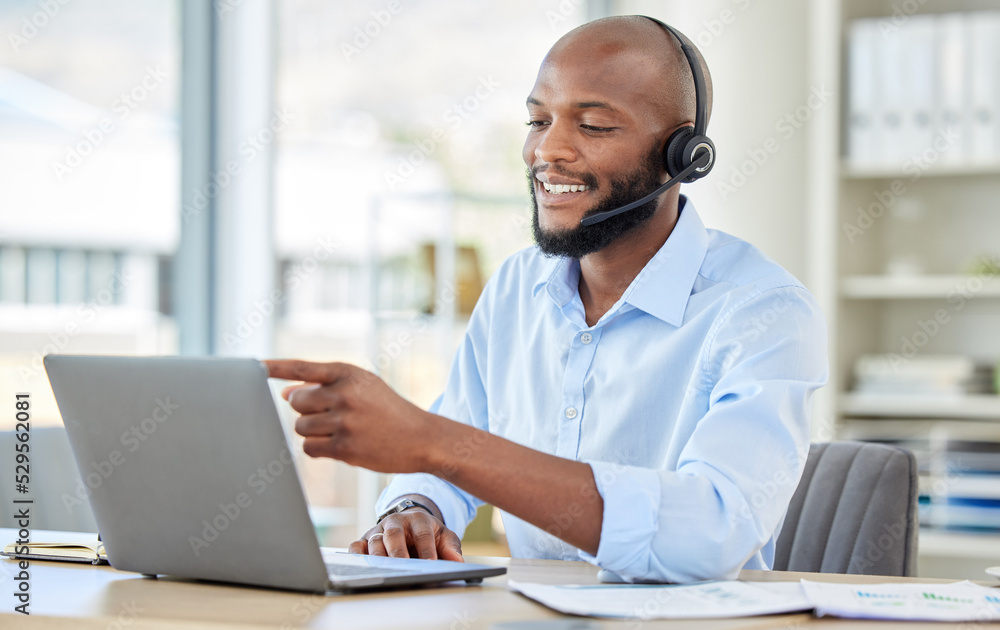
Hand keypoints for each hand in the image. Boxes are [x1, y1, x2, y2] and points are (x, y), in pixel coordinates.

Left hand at [264, 359, 441, 472]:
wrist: (421, 437)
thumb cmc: (388, 411)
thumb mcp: (363, 387)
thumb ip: (325, 386)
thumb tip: (286, 392)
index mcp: (348, 373)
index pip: (302, 367)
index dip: (275, 367)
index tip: (253, 366)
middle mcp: (344, 394)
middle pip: (296, 403)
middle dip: (306, 410)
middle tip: (331, 415)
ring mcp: (344, 421)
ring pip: (301, 427)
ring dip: (313, 431)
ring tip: (341, 431)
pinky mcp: (345, 447)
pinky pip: (310, 448)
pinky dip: (319, 449)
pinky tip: (341, 446)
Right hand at [347, 510, 463, 561]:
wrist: (411, 522)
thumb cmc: (428, 533)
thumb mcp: (444, 536)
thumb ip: (451, 548)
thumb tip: (457, 562)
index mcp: (418, 519)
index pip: (422, 533)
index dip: (426, 548)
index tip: (430, 564)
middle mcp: (396, 522)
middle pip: (394, 534)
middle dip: (398, 552)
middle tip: (404, 567)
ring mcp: (379, 530)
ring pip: (375, 540)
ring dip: (379, 556)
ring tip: (384, 571)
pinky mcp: (365, 539)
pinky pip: (357, 546)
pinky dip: (357, 555)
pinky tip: (363, 566)